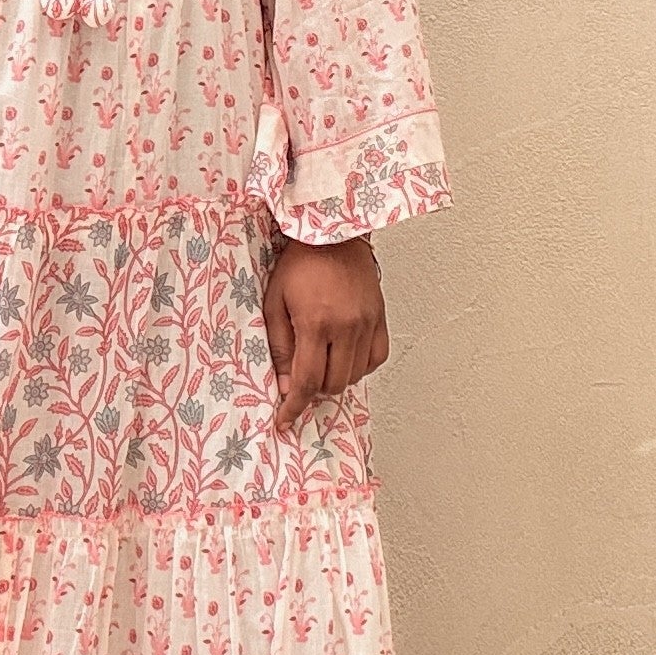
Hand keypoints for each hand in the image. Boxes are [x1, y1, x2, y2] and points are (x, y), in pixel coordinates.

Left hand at [263, 235, 388, 433]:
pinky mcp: (380, 318)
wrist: (334, 233)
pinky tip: (344, 356)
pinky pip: (375, 359)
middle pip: (332, 383)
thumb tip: (284, 384)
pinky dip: (359, 366)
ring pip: (354, 376)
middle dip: (313, 390)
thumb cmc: (299, 262)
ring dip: (335, 379)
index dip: (293, 406)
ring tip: (321, 362)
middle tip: (300, 379)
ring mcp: (367, 324)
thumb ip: (280, 346)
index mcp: (315, 323)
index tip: (285, 421)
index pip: (305, 381)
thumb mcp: (275, 302)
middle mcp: (346, 327)